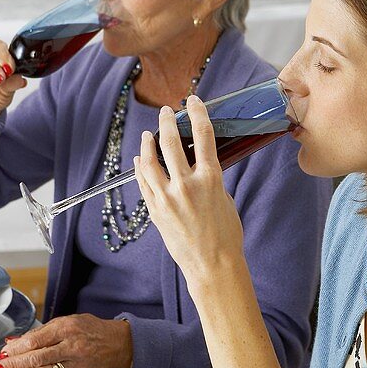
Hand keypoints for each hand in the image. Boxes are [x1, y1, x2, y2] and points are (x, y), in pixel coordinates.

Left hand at [0, 314, 132, 367]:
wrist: (116, 344)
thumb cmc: (90, 330)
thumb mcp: (66, 321)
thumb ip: (40, 332)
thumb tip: (15, 341)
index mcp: (67, 328)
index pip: (36, 340)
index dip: (17, 348)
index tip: (3, 353)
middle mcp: (71, 347)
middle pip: (37, 358)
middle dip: (14, 364)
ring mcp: (74, 364)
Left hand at [134, 96, 244, 285]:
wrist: (213, 266)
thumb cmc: (226, 235)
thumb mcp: (225, 199)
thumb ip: (210, 179)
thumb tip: (198, 165)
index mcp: (211, 179)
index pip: (203, 135)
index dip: (197, 113)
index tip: (193, 101)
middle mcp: (186, 186)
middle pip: (171, 142)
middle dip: (167, 122)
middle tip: (165, 111)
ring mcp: (167, 198)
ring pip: (150, 161)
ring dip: (148, 143)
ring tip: (149, 134)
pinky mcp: (155, 211)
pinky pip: (143, 183)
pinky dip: (141, 168)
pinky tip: (141, 160)